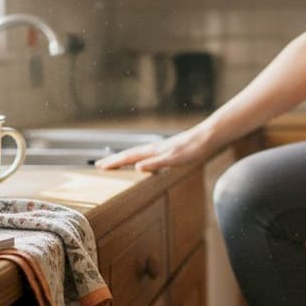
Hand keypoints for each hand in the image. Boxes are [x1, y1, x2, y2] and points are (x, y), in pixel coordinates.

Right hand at [94, 126, 213, 171]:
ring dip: (124, 158)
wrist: (207, 138)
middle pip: (129, 154)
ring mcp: (160, 149)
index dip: (114, 162)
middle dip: (114, 160)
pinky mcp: (167, 150)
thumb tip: (137, 167)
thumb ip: (156, 164)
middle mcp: (154, 148)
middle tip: (99, 164)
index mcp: (153, 151)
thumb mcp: (174, 159)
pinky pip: (147, 155)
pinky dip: (138, 159)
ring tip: (116, 163)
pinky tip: (142, 162)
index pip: (128, 157)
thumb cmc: (193, 149)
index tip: (99, 166)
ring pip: (137, 154)